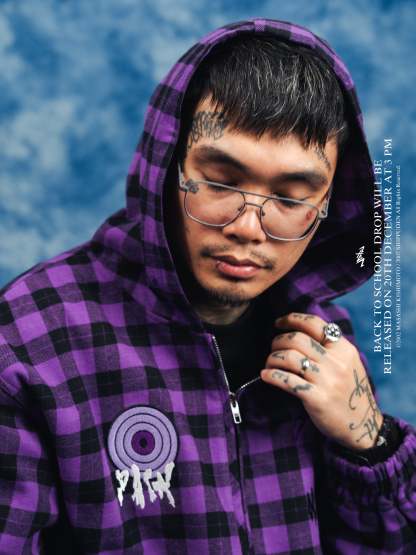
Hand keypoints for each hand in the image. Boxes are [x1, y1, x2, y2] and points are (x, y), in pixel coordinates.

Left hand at [260, 312, 382, 450]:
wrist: (363, 426)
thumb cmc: (350, 392)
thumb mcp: (348, 364)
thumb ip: (329, 348)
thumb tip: (299, 331)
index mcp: (344, 349)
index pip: (314, 324)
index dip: (292, 319)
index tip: (278, 322)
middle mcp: (336, 362)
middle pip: (297, 339)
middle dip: (278, 341)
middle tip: (273, 348)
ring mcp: (327, 381)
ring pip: (290, 357)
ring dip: (273, 358)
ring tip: (269, 364)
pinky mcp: (317, 399)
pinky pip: (288, 381)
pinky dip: (272, 375)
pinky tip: (266, 376)